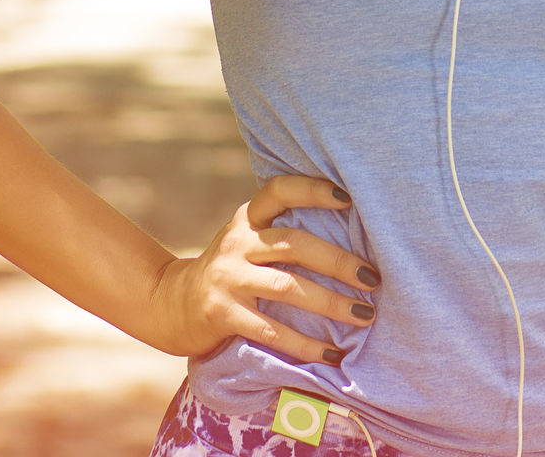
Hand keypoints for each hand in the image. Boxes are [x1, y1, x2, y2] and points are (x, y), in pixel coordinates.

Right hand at [145, 174, 382, 363]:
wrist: (171, 304)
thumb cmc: (229, 271)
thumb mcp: (247, 242)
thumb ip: (282, 234)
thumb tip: (353, 238)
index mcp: (247, 219)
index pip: (279, 191)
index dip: (312, 190)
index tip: (348, 198)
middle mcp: (237, 243)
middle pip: (294, 243)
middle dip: (339, 261)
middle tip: (373, 278)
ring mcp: (227, 278)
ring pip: (287, 287)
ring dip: (331, 303)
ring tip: (363, 315)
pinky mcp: (222, 314)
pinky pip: (271, 330)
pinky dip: (305, 344)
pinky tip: (331, 353)